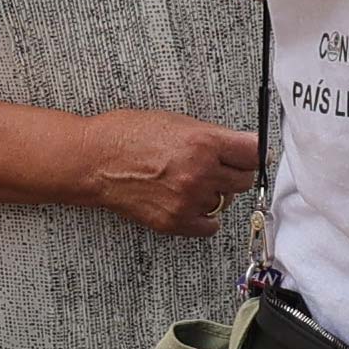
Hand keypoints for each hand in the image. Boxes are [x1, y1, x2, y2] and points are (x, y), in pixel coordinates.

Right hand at [67, 109, 264, 235]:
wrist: (94, 161)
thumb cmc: (129, 135)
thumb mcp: (177, 122)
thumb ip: (212, 137)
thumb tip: (243, 148)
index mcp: (204, 142)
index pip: (254, 153)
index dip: (252, 153)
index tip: (250, 155)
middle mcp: (200, 172)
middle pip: (244, 180)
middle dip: (232, 173)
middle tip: (214, 166)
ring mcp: (188, 199)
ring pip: (226, 202)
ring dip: (215, 193)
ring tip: (190, 181)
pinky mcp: (176, 221)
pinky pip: (210, 225)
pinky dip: (204, 216)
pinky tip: (188, 202)